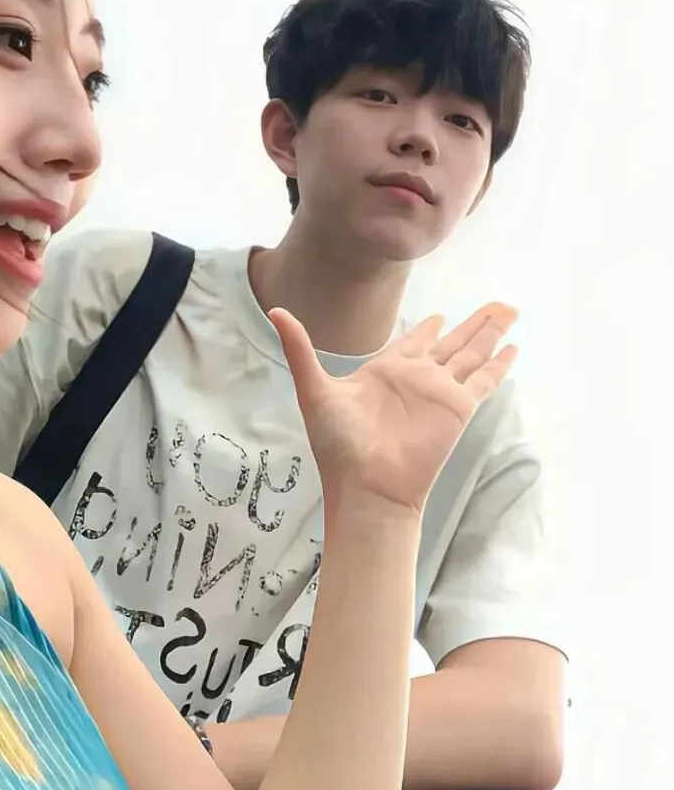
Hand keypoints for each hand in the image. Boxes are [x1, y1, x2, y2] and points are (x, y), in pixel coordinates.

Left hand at [271, 304, 518, 515]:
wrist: (366, 485)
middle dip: (472, 324)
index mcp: (384, 371)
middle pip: (451, 343)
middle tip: (496, 304)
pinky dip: (499, 364)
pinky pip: (484, 380)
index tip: (440, 315)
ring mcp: (438, 392)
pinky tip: (513, 348)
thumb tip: (275, 310)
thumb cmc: (337, 444)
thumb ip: (299, 348)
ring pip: (472, 354)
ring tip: (509, 310)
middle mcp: (416, 378)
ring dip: (490, 332)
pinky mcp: (458, 408)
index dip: (428, 329)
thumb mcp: (314, 389)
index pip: (413, 343)